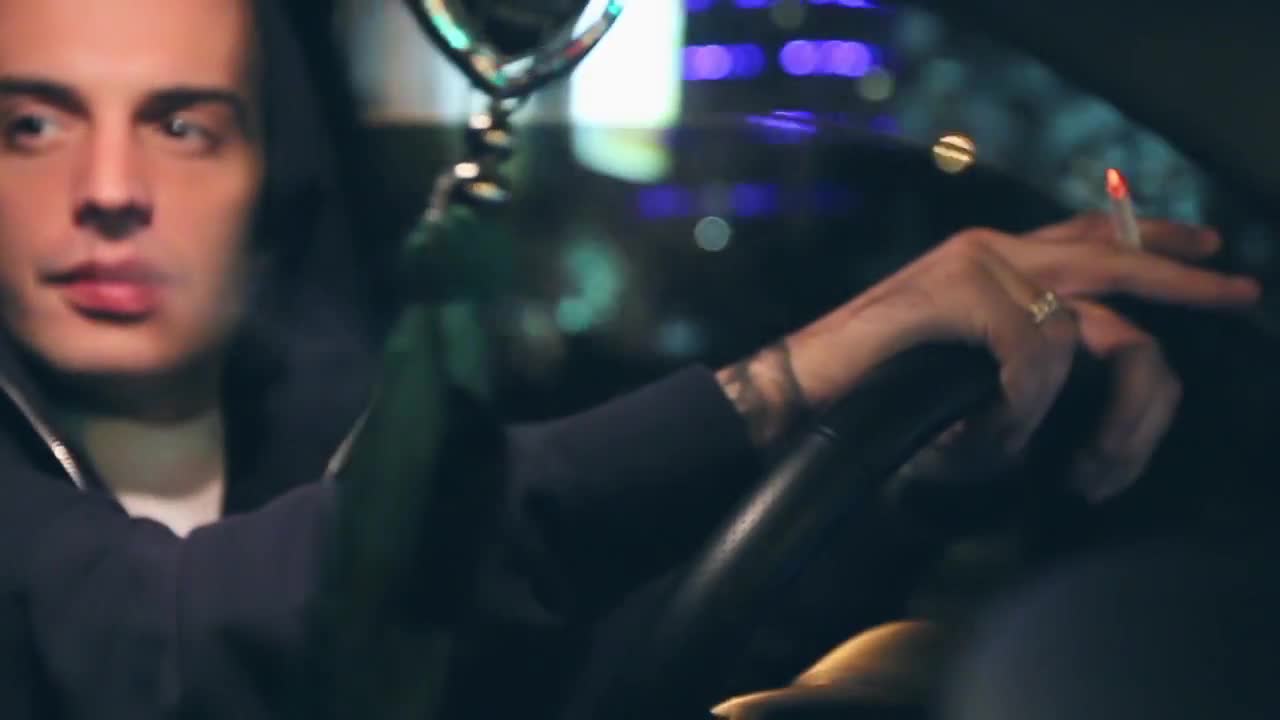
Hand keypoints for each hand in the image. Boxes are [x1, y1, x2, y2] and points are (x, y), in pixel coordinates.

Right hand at [718, 214, 1260, 500]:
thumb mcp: (963, 364)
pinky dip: (1019, 413)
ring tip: (1043, 463)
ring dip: (1073, 415)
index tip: (1209, 252)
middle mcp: (990, 247)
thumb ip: (1017, 349)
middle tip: (1238, 291)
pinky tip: (986, 440)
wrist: (794, 387)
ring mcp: (972, 264)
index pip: (1088, 233)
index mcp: (992, 258)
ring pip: (1080, 328)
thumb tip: (1088, 363)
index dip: (1152, 239)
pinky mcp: (954, 291)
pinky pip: (1031, 355)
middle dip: (1181, 277)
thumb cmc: (874, 384)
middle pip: (1111, 256)